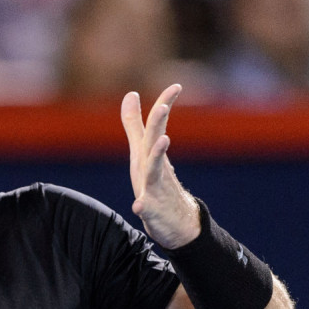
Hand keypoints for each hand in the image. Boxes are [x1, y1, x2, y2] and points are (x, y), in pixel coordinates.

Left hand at [120, 84, 199, 248]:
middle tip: (163, 106)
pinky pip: (147, 209)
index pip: (156, 127)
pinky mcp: (152, 212)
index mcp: (149, 154)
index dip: (164, 105)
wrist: (177, 222)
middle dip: (158, 124)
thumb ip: (134, 124)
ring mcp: (155, 190)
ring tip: (163, 140)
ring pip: (154, 173)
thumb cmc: (157, 183)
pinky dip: (143, 206)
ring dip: (157, 156)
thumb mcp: (141, 151)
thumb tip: (131, 94)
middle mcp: (155, 168)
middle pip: (153, 144)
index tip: (177, 86)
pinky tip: (138, 206)